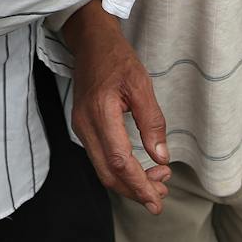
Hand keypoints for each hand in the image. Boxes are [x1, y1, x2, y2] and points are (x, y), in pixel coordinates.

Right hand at [64, 2, 171, 213]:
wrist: (90, 42)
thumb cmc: (117, 58)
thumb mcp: (141, 84)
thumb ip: (152, 122)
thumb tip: (161, 157)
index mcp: (100, 113)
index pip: (119, 161)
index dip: (139, 184)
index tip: (157, 199)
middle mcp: (85, 124)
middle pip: (108, 173)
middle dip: (135, 190)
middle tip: (161, 195)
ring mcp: (81, 126)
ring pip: (103, 168)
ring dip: (129, 181)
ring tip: (157, 179)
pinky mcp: (83, 126)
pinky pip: (100, 157)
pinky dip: (120, 169)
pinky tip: (139, 166)